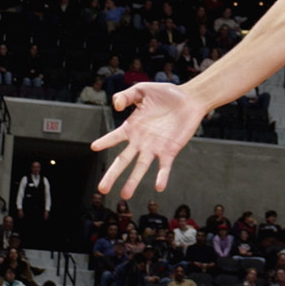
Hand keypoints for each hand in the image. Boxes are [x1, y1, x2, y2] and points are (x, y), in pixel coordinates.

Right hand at [91, 82, 205, 198]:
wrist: (190, 99)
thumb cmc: (166, 94)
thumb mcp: (142, 90)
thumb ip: (126, 96)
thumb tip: (114, 105)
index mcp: (132, 127)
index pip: (114, 137)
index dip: (105, 142)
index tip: (95, 147)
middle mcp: (140, 141)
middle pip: (123, 160)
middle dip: (112, 175)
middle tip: (101, 189)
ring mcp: (154, 147)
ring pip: (140, 167)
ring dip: (133, 181)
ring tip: (125, 195)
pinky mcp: (170, 151)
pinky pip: (164, 166)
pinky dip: (161, 176)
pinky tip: (158, 187)